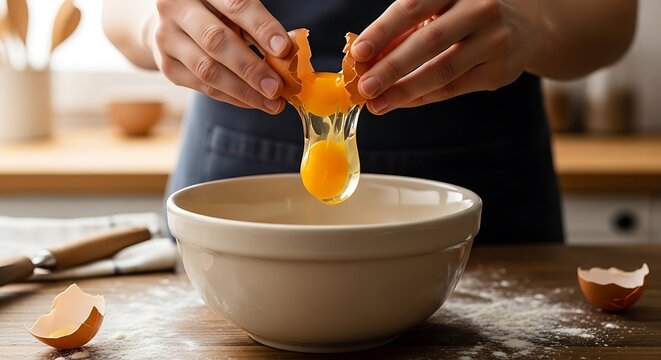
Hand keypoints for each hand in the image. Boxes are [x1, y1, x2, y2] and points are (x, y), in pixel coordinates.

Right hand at [150, 0, 291, 113]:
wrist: (176, 21)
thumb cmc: (217, 11)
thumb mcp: (235, 9)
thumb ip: (258, 25)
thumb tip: (288, 52)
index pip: (235, 4)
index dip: (261, 27)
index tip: (283, 49)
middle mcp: (176, 8)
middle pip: (216, 41)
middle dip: (250, 68)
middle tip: (277, 87)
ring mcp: (166, 38)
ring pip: (207, 69)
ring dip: (243, 90)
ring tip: (272, 103)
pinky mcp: (167, 65)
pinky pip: (202, 86)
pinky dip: (232, 97)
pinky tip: (253, 102)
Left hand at [351, 0, 542, 113]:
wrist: (527, 25)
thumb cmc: (465, 14)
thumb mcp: (439, 9)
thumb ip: (404, 29)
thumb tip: (364, 58)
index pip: (415, 5)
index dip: (384, 30)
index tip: (359, 52)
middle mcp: (482, 8)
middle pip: (430, 41)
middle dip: (392, 67)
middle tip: (364, 86)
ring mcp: (496, 41)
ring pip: (443, 71)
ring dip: (404, 90)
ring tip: (376, 103)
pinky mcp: (500, 71)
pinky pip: (454, 88)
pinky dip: (423, 97)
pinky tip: (400, 102)